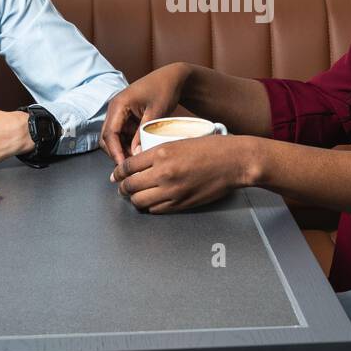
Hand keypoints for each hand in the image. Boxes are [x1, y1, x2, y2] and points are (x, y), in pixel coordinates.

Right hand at [99, 63, 190, 165]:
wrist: (172, 78)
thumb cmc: (165, 89)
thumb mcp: (156, 112)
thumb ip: (143, 133)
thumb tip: (135, 155)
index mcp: (118, 104)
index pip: (109, 134)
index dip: (115, 152)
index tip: (124, 166)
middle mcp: (114, 109)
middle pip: (107, 138)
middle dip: (116, 153)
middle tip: (131, 167)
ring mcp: (119, 113)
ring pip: (113, 138)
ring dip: (122, 150)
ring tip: (137, 160)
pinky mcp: (125, 116)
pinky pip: (122, 135)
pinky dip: (128, 144)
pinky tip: (139, 151)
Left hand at [110, 134, 259, 213]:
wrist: (233, 162)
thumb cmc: (211, 148)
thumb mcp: (180, 141)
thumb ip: (158, 152)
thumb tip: (140, 162)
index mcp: (161, 152)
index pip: (128, 166)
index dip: (118, 172)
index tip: (116, 175)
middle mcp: (163, 173)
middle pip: (130, 186)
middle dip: (123, 187)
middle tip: (122, 187)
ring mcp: (172, 191)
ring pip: (139, 201)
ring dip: (134, 198)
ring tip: (135, 195)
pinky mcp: (180, 204)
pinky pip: (155, 209)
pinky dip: (149, 206)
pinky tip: (151, 201)